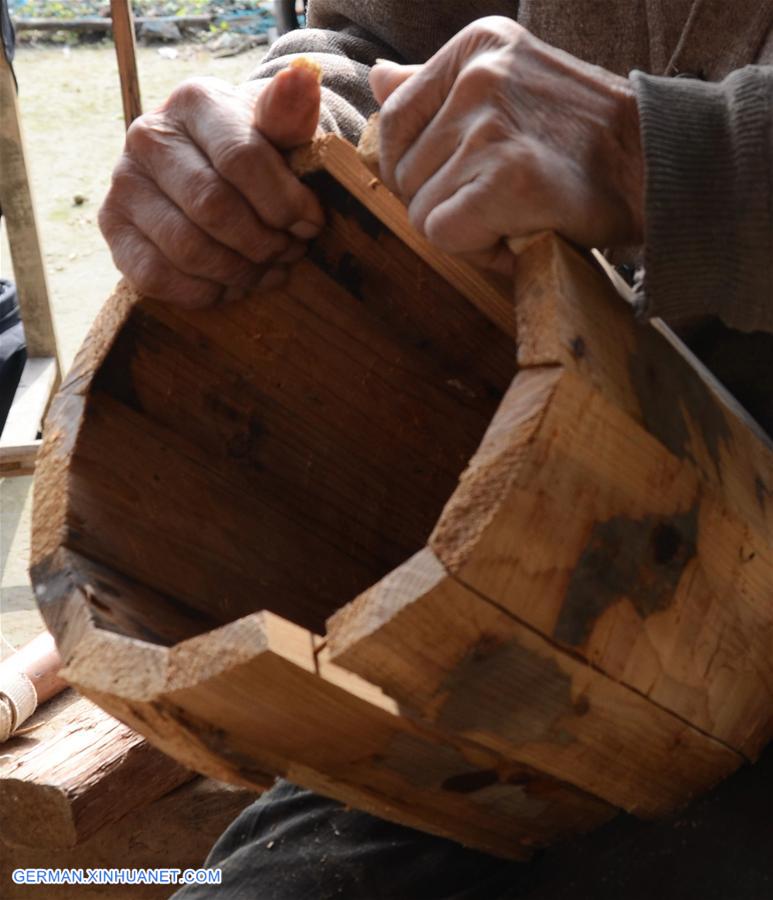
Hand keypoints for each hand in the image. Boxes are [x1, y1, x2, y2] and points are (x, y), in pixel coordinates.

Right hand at [99, 65, 324, 306]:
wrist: (221, 172)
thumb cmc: (261, 153)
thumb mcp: (283, 133)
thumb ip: (292, 115)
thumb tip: (303, 77)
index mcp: (194, 102)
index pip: (242, 159)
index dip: (285, 204)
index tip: (311, 224)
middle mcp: (147, 136)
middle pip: (214, 209)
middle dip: (264, 243)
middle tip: (290, 251)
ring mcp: (123, 184)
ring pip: (188, 249)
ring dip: (240, 272)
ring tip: (268, 269)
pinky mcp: (113, 230)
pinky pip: (156, 277)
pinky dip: (204, 292)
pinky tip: (232, 284)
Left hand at [370, 17, 643, 272]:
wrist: (656, 168)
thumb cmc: (583, 139)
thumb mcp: (511, 87)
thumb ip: (438, 88)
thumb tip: (379, 80)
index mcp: (477, 46)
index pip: (396, 120)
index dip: (422, 168)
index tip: (469, 176)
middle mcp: (480, 77)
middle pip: (404, 174)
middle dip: (445, 203)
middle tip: (502, 201)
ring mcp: (492, 126)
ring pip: (421, 211)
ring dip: (465, 230)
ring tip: (516, 214)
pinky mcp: (506, 179)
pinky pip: (445, 235)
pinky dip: (479, 251)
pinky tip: (520, 233)